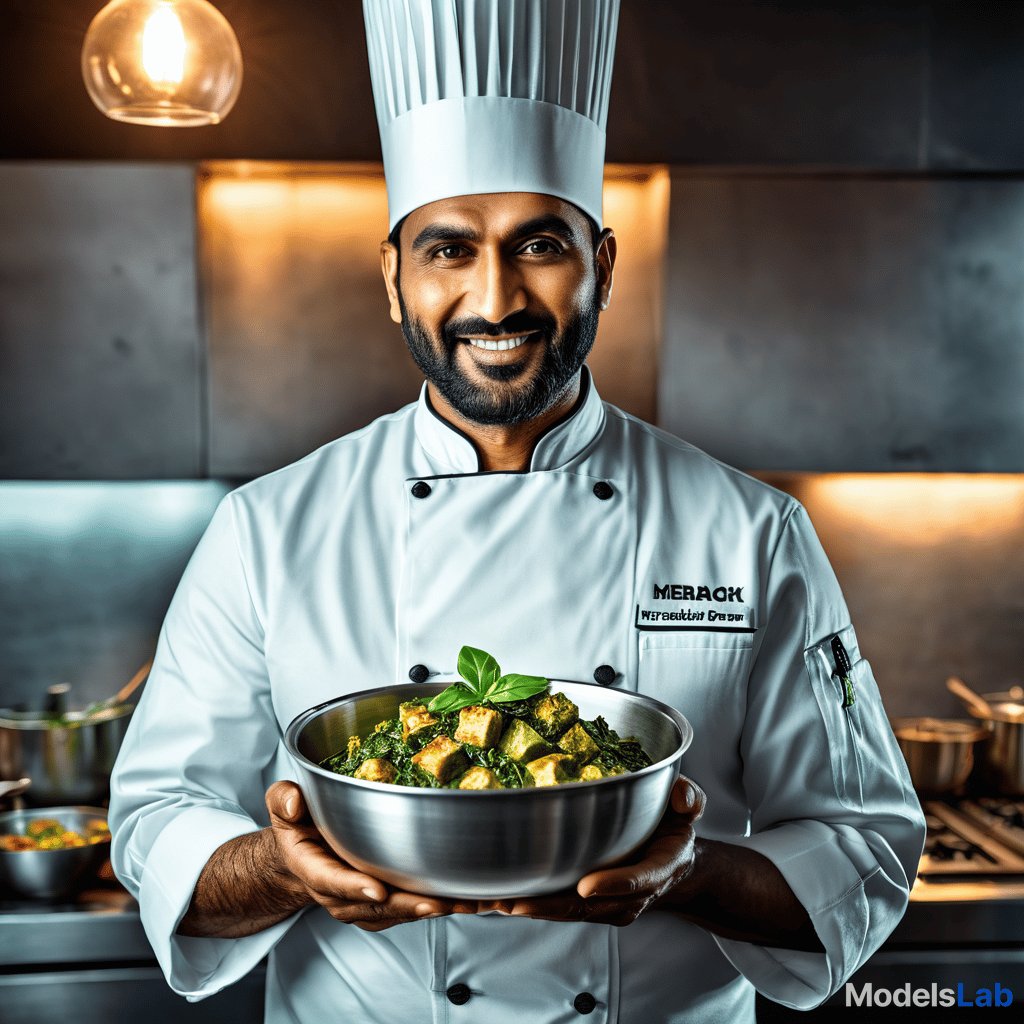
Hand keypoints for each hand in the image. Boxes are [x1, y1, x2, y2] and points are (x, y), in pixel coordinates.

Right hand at [265, 781, 476, 931]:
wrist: (300, 858)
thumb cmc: (296, 827)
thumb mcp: (282, 806)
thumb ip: (283, 800)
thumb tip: (294, 800)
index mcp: (313, 868)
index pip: (332, 880)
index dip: (354, 887)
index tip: (377, 889)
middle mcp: (339, 893)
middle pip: (374, 906)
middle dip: (406, 905)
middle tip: (436, 902)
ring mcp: (362, 903)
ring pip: (398, 912)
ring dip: (431, 909)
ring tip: (462, 903)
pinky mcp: (383, 904)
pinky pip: (411, 909)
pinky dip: (440, 907)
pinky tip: (467, 900)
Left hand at [478, 775, 704, 926]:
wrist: (675, 869)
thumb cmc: (674, 834)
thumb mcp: (689, 812)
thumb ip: (689, 799)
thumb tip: (680, 793)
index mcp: (658, 869)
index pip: (638, 881)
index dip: (614, 885)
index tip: (587, 886)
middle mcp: (630, 895)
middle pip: (589, 907)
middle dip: (551, 906)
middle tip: (516, 902)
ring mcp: (607, 904)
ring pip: (567, 911)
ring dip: (532, 908)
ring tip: (497, 901)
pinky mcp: (588, 904)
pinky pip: (558, 907)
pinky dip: (529, 904)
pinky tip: (499, 899)